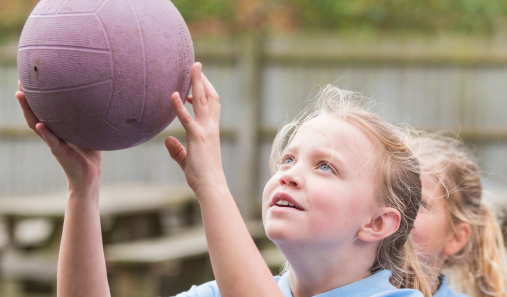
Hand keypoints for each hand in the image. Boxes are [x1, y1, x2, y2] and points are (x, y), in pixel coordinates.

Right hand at [15, 82, 100, 193]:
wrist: (90, 175)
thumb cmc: (89, 153)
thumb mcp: (89, 131)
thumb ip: (89, 118)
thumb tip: (99, 99)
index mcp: (57, 129)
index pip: (44, 110)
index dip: (37, 97)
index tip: (31, 80)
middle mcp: (52, 134)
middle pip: (34, 113)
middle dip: (26, 98)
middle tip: (20, 82)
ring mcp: (54, 142)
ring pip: (37, 124)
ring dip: (28, 110)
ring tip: (21, 96)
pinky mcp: (60, 152)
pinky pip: (51, 141)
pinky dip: (46, 132)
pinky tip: (40, 123)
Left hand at [165, 63, 224, 193]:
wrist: (211, 186)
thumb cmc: (202, 176)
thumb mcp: (187, 160)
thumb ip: (178, 150)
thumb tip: (167, 141)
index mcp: (211, 130)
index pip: (212, 104)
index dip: (205, 91)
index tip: (196, 81)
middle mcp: (211, 127)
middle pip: (209, 97)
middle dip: (202, 80)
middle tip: (195, 64)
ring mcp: (205, 130)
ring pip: (201, 101)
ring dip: (196, 83)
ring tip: (192, 67)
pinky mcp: (196, 138)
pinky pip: (187, 119)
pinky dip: (179, 106)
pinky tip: (173, 94)